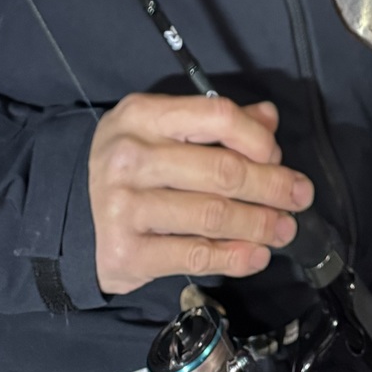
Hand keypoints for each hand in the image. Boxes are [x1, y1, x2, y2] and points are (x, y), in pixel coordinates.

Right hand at [89, 93, 313, 292]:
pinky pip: (195, 255)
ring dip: (260, 224)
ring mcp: (126, 207)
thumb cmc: (131, 163)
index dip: (257, 137)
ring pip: (214, 215)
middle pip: (222, 171)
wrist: (71, 212)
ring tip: (285, 229)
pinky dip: (235, 257)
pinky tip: (257, 255)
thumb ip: (214, 122)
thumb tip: (269, 118)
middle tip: (300, 197)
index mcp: (143, 115)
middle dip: (272, 186)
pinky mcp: (127, 252)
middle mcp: (132, 157)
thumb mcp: (162, 127)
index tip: (278, 156)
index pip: (216, 116)